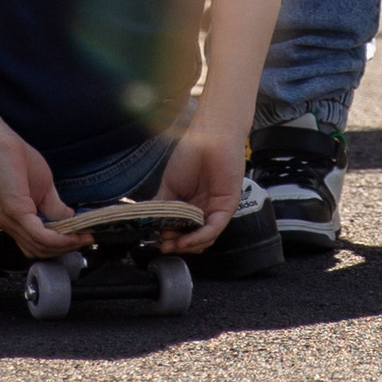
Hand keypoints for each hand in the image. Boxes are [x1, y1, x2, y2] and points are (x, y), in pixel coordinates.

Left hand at [0, 124, 80, 256]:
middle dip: (66, 248)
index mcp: (16, 220)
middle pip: (41, 251)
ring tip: (82, 236)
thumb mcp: (44, 188)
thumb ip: (55, 208)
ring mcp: (11, 221)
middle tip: (86, 239)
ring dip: (65, 244)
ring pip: (42, 247)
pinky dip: (59, 238)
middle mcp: (11, 225)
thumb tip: (70, 220)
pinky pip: (40, 235)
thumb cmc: (17, 159)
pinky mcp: (15, 212)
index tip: (83, 238)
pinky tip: (72, 233)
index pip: (39, 245)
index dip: (62, 246)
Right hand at [155, 124, 242, 251]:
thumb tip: (155, 226)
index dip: (170, 239)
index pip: (183, 230)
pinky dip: (198, 237)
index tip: (157, 241)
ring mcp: (216, 209)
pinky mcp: (227, 207)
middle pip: (194, 238)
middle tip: (164, 245)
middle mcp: (205, 210)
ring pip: (205, 238)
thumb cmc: (190, 153)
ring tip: (172, 244)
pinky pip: (213, 229)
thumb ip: (163, 206)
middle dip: (178, 245)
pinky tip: (185, 239)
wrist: (209, 135)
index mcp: (192, 204)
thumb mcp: (169, 184)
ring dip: (188, 245)